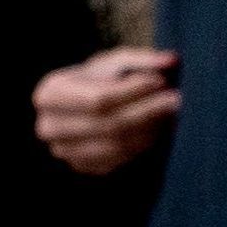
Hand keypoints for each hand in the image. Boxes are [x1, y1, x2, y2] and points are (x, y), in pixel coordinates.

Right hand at [37, 47, 180, 174]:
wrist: (85, 104)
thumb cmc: (100, 78)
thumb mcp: (116, 62)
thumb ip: (143, 60)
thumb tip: (172, 60)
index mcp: (49, 94)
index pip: (98, 99)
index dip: (133, 92)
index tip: (161, 82)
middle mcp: (49, 126)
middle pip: (109, 125)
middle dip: (148, 112)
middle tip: (177, 100)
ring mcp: (63, 151)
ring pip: (117, 146)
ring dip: (150, 130)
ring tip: (171, 113)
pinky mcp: (81, 166)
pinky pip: (119, 160)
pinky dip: (143, 145)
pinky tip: (157, 129)